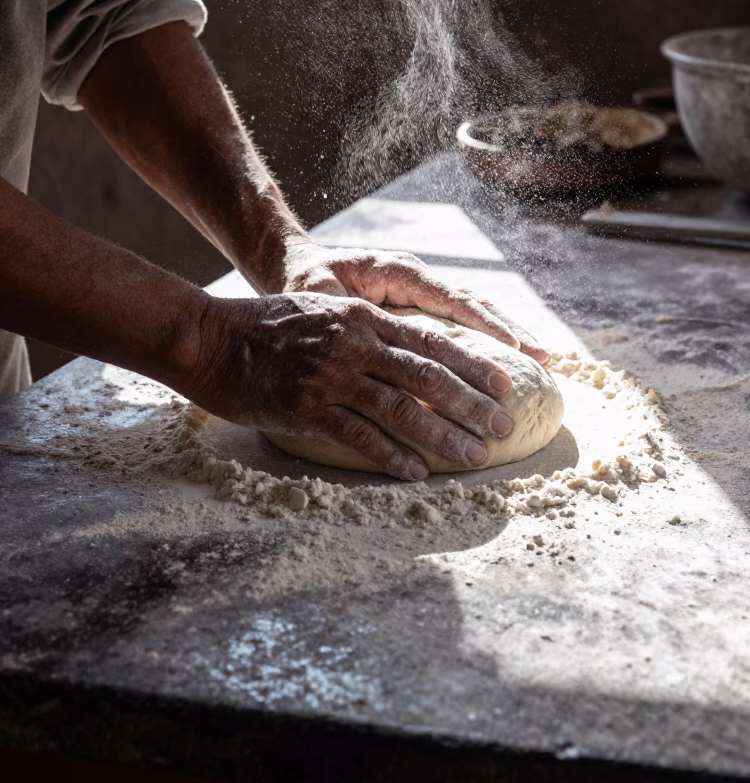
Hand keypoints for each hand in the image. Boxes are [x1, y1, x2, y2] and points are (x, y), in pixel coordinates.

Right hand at [185, 292, 517, 479]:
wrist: (210, 338)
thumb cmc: (267, 325)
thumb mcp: (325, 310)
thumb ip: (366, 328)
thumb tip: (410, 351)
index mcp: (363, 317)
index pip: (432, 342)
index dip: (473, 365)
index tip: (506, 386)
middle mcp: (354, 344)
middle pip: (427, 378)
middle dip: (472, 405)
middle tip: (504, 428)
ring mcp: (331, 378)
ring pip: (402, 411)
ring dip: (444, 437)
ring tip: (476, 457)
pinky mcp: (306, 409)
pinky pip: (360, 437)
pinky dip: (392, 456)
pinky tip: (417, 472)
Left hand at [277, 237, 549, 364]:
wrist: (294, 263)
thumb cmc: (304, 283)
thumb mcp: (319, 298)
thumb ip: (345, 315)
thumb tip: (369, 338)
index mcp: (397, 272)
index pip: (450, 299)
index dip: (484, 325)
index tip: (514, 348)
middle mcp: (417, 278)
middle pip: (473, 303)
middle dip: (509, 331)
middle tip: (544, 358)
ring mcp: (422, 290)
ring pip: (473, 310)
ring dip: (506, 334)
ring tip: (542, 357)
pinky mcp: (421, 303)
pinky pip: (460, 320)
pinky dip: (486, 337)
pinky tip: (509, 358)